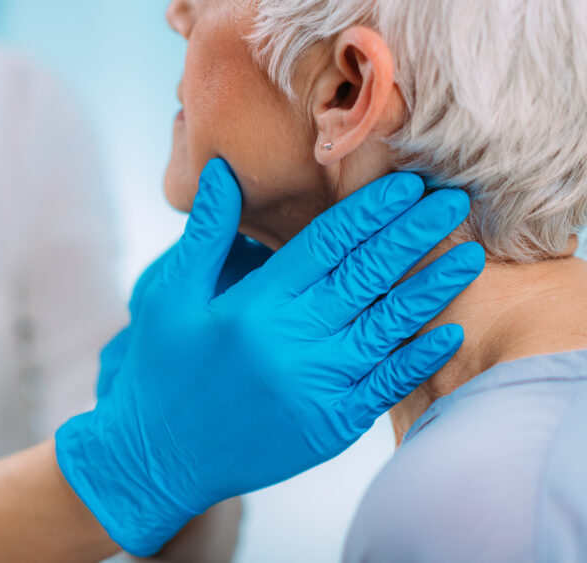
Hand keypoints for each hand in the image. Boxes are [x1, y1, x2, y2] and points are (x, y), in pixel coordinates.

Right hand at [56, 160, 484, 555]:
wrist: (159, 455)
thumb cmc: (162, 366)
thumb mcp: (170, 293)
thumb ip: (206, 232)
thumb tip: (222, 170)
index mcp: (255, 304)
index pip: (327, 243)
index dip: (370, 210)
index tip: (406, 184)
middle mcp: (292, 341)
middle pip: (367, 276)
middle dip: (412, 234)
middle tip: (451, 201)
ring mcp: (317, 386)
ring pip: (388, 328)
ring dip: (431, 289)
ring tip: (467, 255)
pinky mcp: (331, 426)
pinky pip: (387, 386)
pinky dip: (420, 359)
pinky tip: (448, 332)